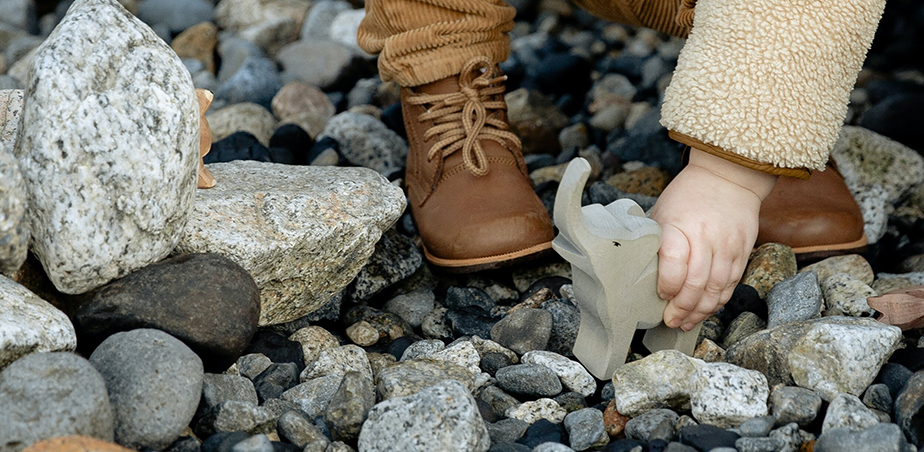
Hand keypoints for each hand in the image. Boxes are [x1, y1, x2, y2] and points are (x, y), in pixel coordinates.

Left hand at [650, 148, 777, 330]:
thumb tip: (640, 275)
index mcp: (680, 226)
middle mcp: (706, 237)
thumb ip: (657, 243)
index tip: (660, 295)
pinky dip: (718, 301)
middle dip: (682, 308)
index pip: (674, 263)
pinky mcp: (742, 252)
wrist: (728, 177)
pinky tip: (705, 310)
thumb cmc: (686, 197)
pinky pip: (731, 284)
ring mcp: (727, 246)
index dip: (667, 285)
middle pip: (696, 283)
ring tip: (686, 322)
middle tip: (671, 320)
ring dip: (700, 311)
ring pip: (716, 289)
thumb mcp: (663, 213)